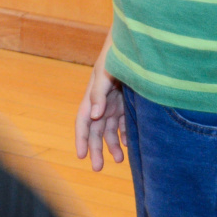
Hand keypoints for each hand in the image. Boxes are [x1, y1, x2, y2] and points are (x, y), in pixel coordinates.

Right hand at [73, 40, 126, 171]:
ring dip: (113, 145)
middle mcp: (101, 104)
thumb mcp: (105, 74)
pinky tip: (129, 145)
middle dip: (96, 149)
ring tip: (119, 160)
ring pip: (110, 131)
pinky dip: (125, 136)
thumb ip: (98, 94)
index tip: (81, 156)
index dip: (81, 139)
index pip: (83, 122)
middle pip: (96, 131)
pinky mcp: (128, 104)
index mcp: (91, 97)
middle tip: (97, 168)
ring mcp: (115, 104)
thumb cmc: (116, 57)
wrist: (135, 48)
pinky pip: (123, 124)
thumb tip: (94, 116)